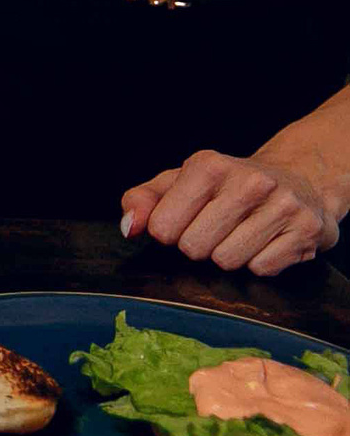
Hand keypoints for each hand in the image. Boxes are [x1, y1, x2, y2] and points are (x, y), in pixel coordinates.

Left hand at [121, 149, 342, 275]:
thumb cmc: (226, 186)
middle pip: (194, 247)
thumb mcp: (179, 182)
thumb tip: (129, 228)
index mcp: (208, 165)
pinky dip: (258, 262)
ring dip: (227, 256)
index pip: (163, 226)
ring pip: (227, 261)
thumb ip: (143, 200)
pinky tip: (265, 241)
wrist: (298, 180)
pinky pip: (261, 269)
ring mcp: (282, 205)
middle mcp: (249, 181)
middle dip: (197, 246)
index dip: (167, 232)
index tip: (182, 221)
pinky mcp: (306, 230)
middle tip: (214, 229)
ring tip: (239, 234)